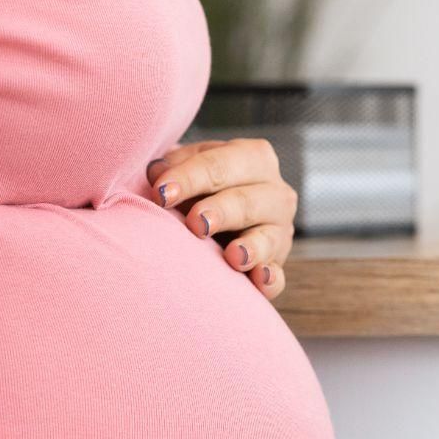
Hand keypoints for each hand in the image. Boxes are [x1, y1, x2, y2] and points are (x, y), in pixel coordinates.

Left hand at [146, 138, 295, 300]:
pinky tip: (260, 280)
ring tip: (233, 257)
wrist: (220, 210)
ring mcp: (280, 230)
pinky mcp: (277, 263)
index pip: (220, 165)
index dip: (189, 178)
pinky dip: (270, 279)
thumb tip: (158, 173)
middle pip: (247, 201)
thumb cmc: (201, 184)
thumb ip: (173, 166)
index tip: (160, 193)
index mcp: (254, 158)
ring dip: (252, 247)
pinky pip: (278, 275)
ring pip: (269, 238)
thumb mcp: (189, 166)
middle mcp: (275, 192)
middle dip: (221, 211)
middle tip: (196, 223)